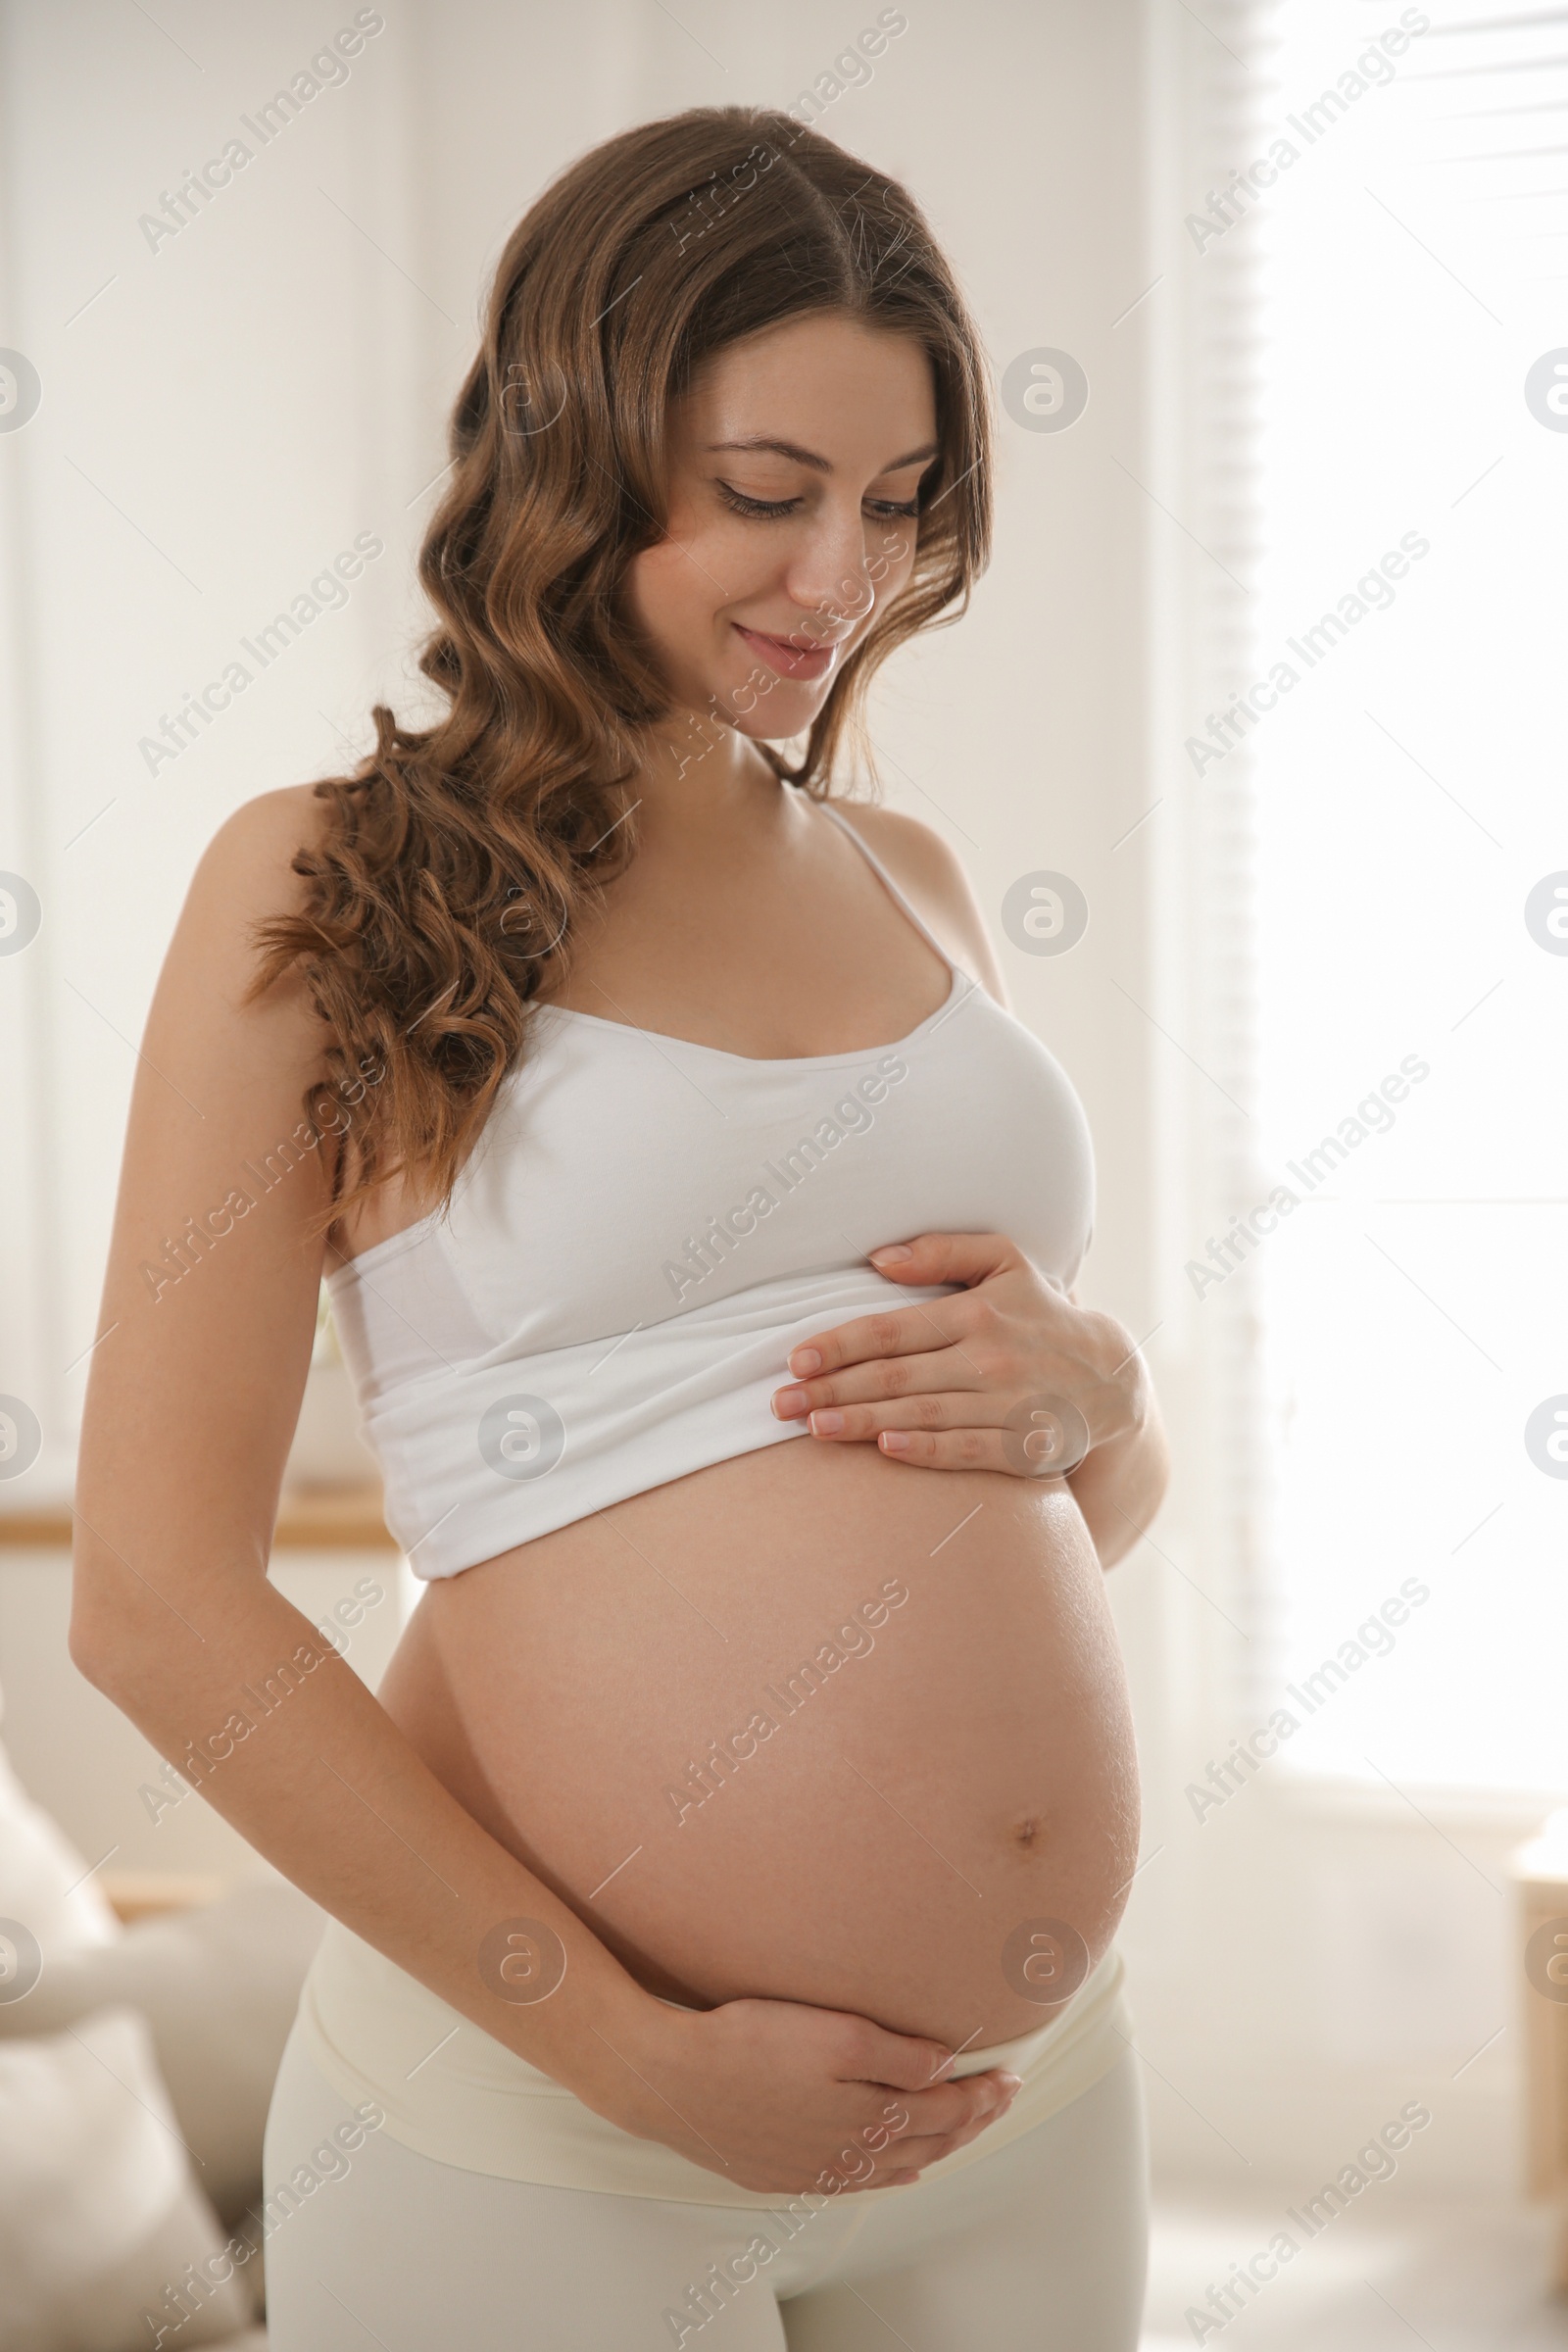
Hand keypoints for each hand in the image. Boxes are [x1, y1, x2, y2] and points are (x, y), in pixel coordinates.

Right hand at [604, 1993, 1021, 2196]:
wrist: (670, 2080)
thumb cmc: (749, 2042)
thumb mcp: (833, 2033)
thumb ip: (896, 2053)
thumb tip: (946, 2066)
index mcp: (868, 2116)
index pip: (947, 2110)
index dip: (983, 2094)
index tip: (1011, 2076)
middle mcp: (849, 2153)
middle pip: (929, 2143)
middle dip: (971, 2120)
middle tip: (1001, 2098)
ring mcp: (815, 2169)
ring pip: (896, 2167)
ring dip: (936, 2147)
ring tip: (963, 2129)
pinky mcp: (782, 2173)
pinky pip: (857, 2181)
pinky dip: (891, 2171)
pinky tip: (899, 2166)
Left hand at [770, 1231, 1148, 1477]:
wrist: (1113, 1377)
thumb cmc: (1040, 1312)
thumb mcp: (1005, 1261)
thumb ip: (941, 1252)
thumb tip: (877, 1258)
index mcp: (977, 1312)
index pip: (891, 1330)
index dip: (838, 1345)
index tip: (794, 1360)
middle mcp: (990, 1358)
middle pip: (895, 1377)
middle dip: (831, 1390)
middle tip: (779, 1404)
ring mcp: (1008, 1405)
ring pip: (920, 1416)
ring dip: (861, 1424)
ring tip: (813, 1429)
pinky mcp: (1025, 1447)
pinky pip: (965, 1450)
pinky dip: (925, 1451)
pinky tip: (884, 1451)